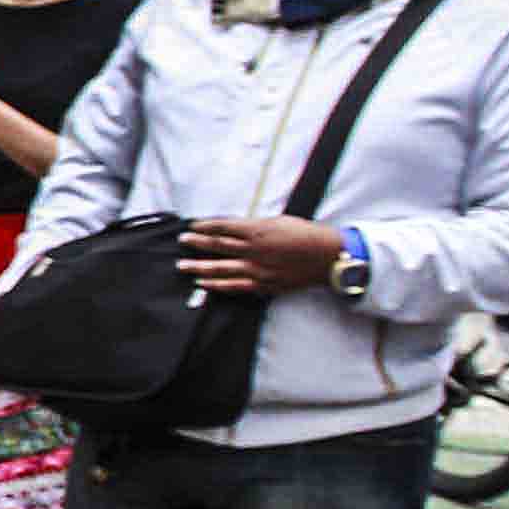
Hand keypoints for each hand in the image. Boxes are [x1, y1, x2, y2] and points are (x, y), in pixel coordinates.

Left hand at [176, 214, 349, 296]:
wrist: (326, 256)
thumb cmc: (304, 234)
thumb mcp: (277, 221)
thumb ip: (253, 226)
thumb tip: (233, 229)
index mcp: (257, 231)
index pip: (223, 228)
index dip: (205, 227)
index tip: (192, 226)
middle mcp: (254, 251)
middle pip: (217, 247)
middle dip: (196, 244)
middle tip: (182, 242)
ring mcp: (257, 270)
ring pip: (221, 269)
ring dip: (199, 268)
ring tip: (183, 266)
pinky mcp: (263, 285)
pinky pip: (235, 286)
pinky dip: (217, 285)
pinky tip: (204, 284)